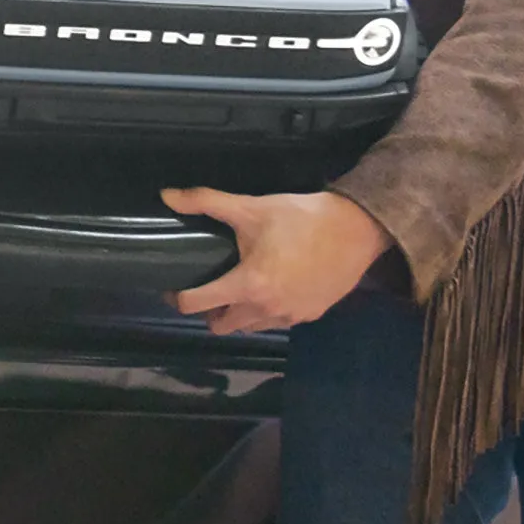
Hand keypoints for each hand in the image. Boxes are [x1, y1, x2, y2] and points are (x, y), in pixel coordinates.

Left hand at [164, 185, 390, 334]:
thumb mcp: (251, 207)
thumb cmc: (301, 217)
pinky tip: (267, 291)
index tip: (175, 288)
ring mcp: (289, 316)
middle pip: (220, 326)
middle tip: (207, 290)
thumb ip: (206, 202)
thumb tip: (166, 195)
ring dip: (237, 315)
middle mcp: (266, 309)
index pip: (196, 305)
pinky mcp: (309, 316)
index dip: (178, 298)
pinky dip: (264, 313)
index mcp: (248, 285)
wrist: (357, 229)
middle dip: (208, 312)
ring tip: (235, 291)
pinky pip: (276, 323)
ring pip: (248, 328)